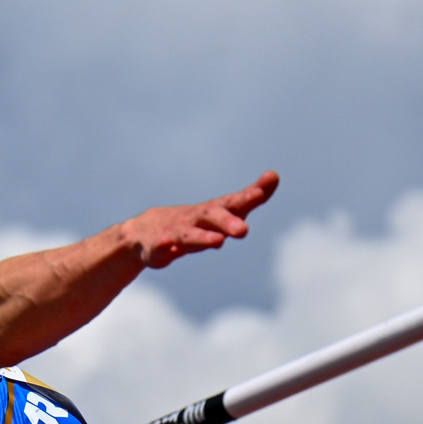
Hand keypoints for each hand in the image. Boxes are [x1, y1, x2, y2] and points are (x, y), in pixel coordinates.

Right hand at [124, 171, 278, 268]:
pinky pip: (161, 247)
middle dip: (227, 222)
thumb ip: (247, 199)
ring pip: (190, 235)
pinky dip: (165, 246)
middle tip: (243, 230)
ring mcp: (176, 231)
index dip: (246, 198)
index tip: (260, 193)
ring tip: (218, 242)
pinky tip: (168, 246)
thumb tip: (275, 176)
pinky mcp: (158, 247)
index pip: (233, 202)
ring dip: (203, 238)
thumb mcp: (222, 212)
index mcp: (214, 211)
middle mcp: (196, 218)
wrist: (147, 231)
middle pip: (212, 217)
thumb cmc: (194, 222)